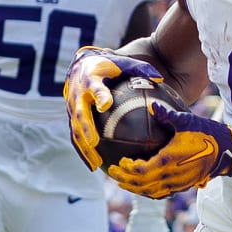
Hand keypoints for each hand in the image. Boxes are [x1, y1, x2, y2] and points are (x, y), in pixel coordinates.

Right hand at [64, 47, 159, 172]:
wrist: (82, 66)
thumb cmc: (108, 67)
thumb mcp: (123, 64)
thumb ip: (140, 69)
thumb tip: (159, 77)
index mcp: (90, 79)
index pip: (94, 88)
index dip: (99, 95)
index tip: (106, 104)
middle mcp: (77, 95)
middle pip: (79, 114)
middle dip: (85, 129)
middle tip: (95, 143)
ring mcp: (72, 108)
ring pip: (75, 131)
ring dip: (83, 148)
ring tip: (96, 164)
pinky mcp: (72, 119)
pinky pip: (76, 138)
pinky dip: (83, 153)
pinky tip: (94, 167)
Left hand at [107, 103, 231, 198]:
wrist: (227, 152)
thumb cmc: (207, 134)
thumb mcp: (187, 121)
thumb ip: (168, 115)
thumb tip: (152, 105)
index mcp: (169, 161)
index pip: (142, 170)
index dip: (128, 169)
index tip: (119, 162)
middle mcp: (172, 176)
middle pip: (142, 185)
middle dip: (125, 181)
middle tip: (112, 174)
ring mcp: (178, 184)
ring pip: (151, 192)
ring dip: (135, 188)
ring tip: (123, 182)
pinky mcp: (183, 186)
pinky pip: (161, 193)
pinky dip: (148, 191)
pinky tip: (142, 186)